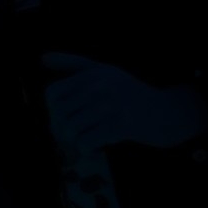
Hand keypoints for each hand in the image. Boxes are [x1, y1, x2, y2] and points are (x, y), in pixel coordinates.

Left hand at [42, 52, 207, 152]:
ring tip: (86, 139)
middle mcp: (100, 86)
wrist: (165, 113)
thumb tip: (42, 58)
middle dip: (61, 128)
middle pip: (59, 113)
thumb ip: (72, 64)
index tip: (65, 115)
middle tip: (73, 133)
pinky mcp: (120, 126)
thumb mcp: (102, 71)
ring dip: (74, 140)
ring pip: (70, 129)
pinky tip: (96, 147)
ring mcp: (111, 106)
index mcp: (93, 74)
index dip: (52, 109)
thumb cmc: (128, 93)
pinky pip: (85, 142)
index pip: (52, 93)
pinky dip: (86, 149)